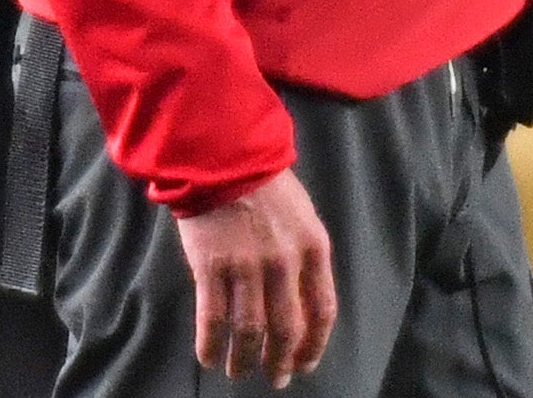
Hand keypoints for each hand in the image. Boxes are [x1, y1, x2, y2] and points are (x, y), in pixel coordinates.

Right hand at [174, 168, 336, 387]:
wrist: (226, 157)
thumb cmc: (267, 186)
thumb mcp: (303, 217)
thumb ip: (306, 259)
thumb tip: (302, 305)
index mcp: (313, 249)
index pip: (322, 310)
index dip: (314, 345)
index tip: (305, 364)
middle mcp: (284, 263)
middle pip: (286, 328)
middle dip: (280, 362)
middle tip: (275, 379)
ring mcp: (246, 267)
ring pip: (249, 331)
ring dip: (244, 359)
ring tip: (238, 372)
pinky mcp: (211, 267)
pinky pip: (212, 319)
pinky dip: (210, 344)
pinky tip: (209, 357)